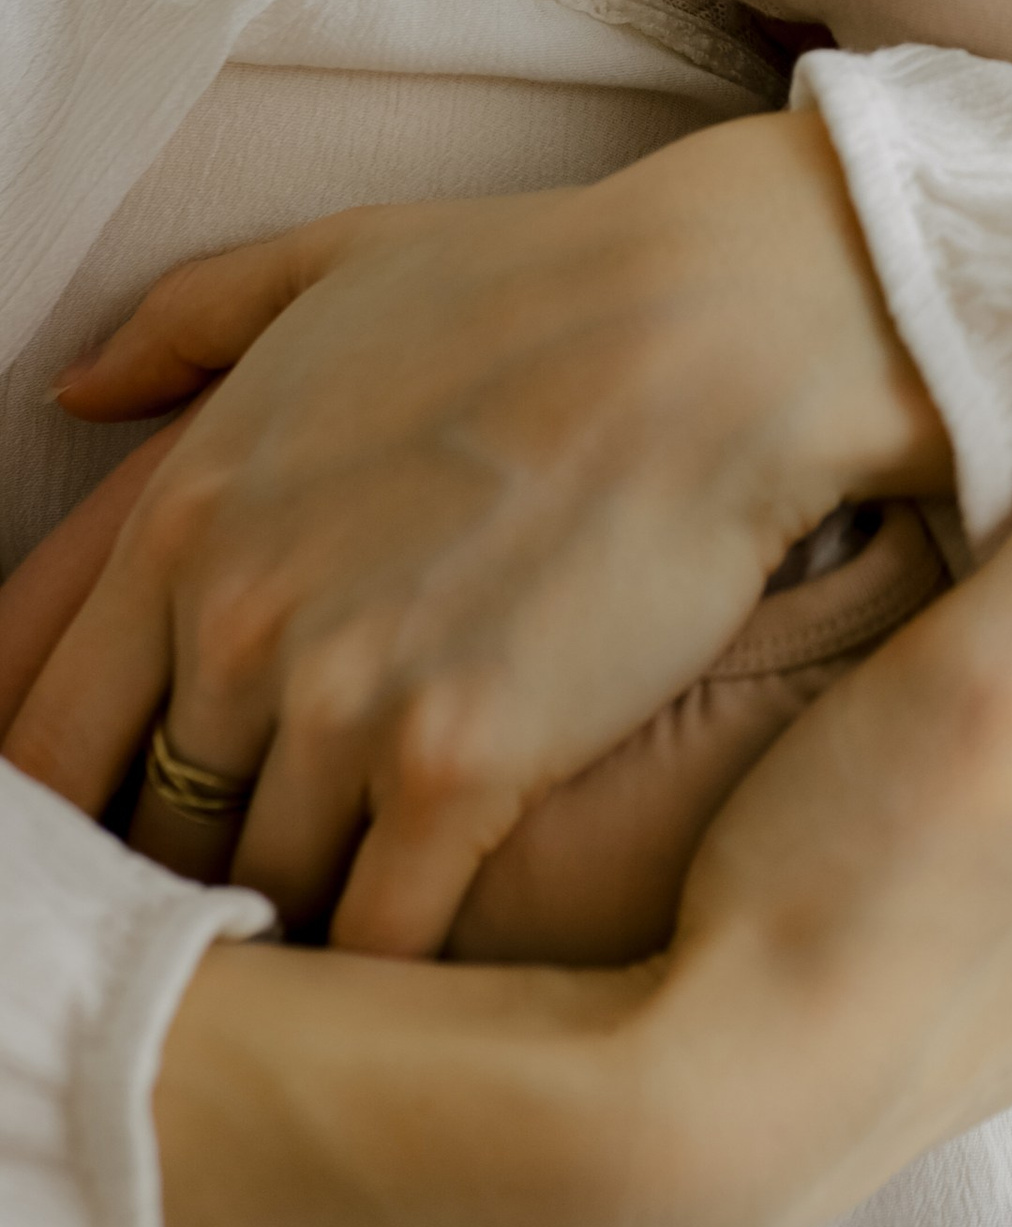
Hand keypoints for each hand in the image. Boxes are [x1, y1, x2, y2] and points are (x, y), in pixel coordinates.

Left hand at [6, 112, 945, 954]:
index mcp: (186, 516)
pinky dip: (387, 962)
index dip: (67, 813)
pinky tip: (425, 952)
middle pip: (151, 834)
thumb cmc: (547, 282)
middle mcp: (236, 621)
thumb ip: (185, 324)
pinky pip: (377, 936)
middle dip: (190, 869)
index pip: (46, 741)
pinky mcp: (464, 767)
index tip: (130, 828)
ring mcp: (345, 702)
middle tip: (259, 883)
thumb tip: (76, 392)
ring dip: (298, 919)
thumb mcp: (338, 264)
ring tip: (342, 933)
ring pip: (258, 895)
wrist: (728, 327)